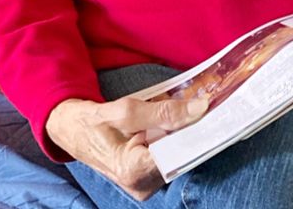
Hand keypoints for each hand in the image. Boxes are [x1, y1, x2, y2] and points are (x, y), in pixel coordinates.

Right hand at [45, 92, 208, 200]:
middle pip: (181, 156)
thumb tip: (199, 108)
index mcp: (133, 171)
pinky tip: (186, 118)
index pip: (178, 155)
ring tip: (202, 109)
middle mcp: (143, 185)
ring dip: (188, 132)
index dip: (199, 135)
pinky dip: (178, 137)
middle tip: (215, 107)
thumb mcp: (126, 110)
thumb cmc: (95, 121)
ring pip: (178, 155)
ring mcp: (146, 183)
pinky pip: (171, 154)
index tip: (218, 116)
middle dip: (196, 131)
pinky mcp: (148, 176)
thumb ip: (163, 112)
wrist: (73, 131)